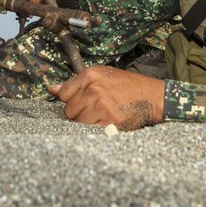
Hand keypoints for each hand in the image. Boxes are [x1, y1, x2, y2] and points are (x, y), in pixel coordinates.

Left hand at [48, 66, 165, 130]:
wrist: (153, 97)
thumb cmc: (128, 85)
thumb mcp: (103, 75)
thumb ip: (76, 83)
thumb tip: (52, 90)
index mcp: (90, 75)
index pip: (63, 94)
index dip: (72, 100)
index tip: (82, 102)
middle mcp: (93, 89)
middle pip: (69, 111)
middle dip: (78, 113)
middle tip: (94, 110)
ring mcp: (101, 106)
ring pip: (78, 123)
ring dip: (87, 124)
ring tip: (101, 117)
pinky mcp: (109, 122)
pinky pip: (90, 131)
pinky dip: (95, 131)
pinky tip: (105, 123)